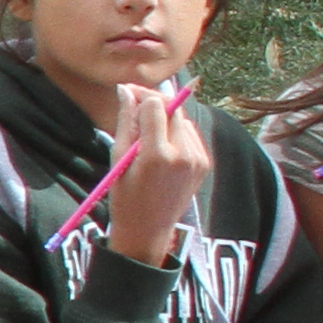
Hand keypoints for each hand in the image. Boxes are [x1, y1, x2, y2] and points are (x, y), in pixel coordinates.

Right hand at [102, 87, 214, 265]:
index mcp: (158, 155)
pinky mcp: (204, 162)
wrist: (148, 231)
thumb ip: (126, 122)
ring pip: (182, 119)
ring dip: (164, 118)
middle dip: (153, 102)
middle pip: (172, 108)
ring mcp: (198, 159)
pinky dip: (175, 132)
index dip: (140, 96)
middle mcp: (184, 154)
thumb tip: (125, 91)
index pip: (156, 106)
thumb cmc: (125, 198)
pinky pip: (190, 134)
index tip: (127, 94)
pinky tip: (161, 146)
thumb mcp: (118, 159)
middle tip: (134, 104)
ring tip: (146, 133)